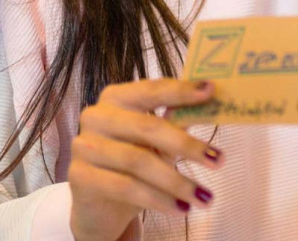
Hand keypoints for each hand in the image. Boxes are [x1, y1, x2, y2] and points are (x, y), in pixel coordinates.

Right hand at [67, 78, 222, 240]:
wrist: (100, 206)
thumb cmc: (133, 164)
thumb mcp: (156, 141)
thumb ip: (177, 121)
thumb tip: (212, 101)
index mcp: (116, 97)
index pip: (151, 90)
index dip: (181, 91)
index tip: (210, 91)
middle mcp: (96, 116)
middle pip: (147, 127)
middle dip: (187, 145)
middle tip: (218, 159)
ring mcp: (84, 146)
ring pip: (138, 161)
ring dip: (176, 180)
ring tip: (203, 195)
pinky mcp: (79, 177)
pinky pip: (125, 187)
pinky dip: (158, 199)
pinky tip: (180, 208)